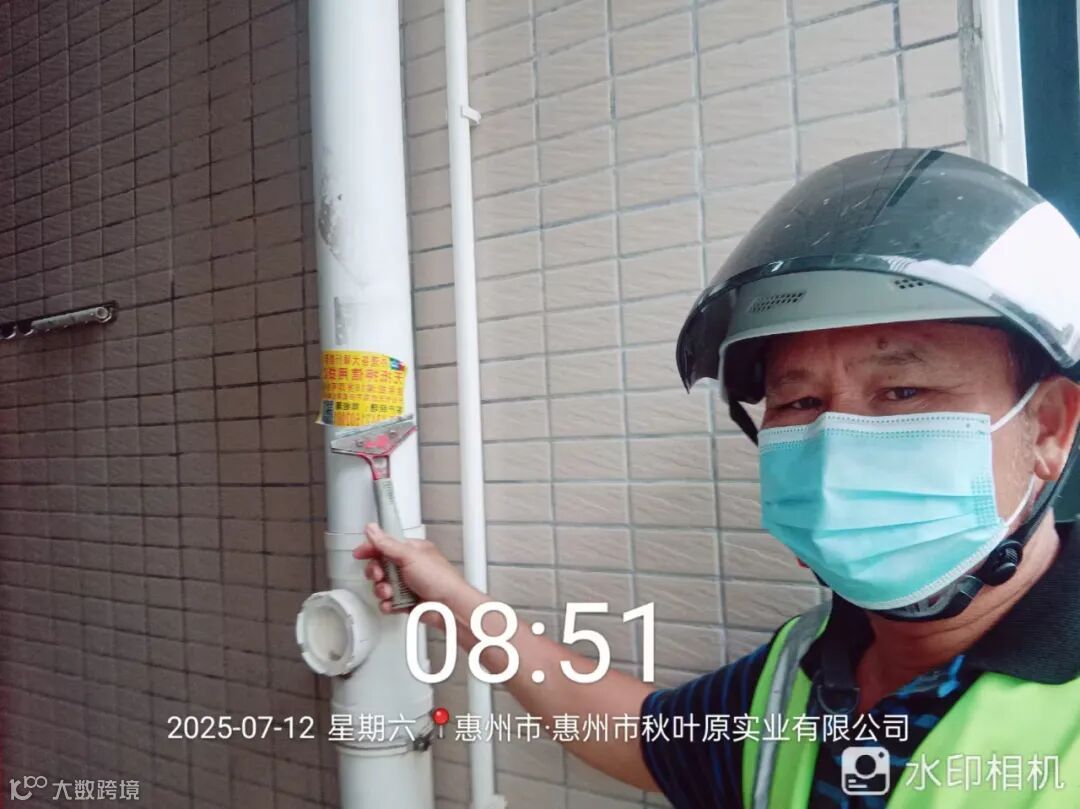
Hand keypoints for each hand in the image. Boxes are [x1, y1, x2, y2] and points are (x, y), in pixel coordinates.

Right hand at [353, 523, 478, 619]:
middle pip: (380, 567)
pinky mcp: (405, 602)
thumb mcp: (410, 556)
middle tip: (379, 575)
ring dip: (381, 590)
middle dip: (375, 573)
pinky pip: (387, 602)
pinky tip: (392, 604)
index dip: (371, 549)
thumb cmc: (438, 578)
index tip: (359, 554)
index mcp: (411, 551)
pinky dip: (387, 604)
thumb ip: (387, 544)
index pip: (385, 546)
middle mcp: (408, 567)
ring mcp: (407, 585)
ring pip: (381, 586)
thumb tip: (372, 528)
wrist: (449, 606)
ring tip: (389, 592)